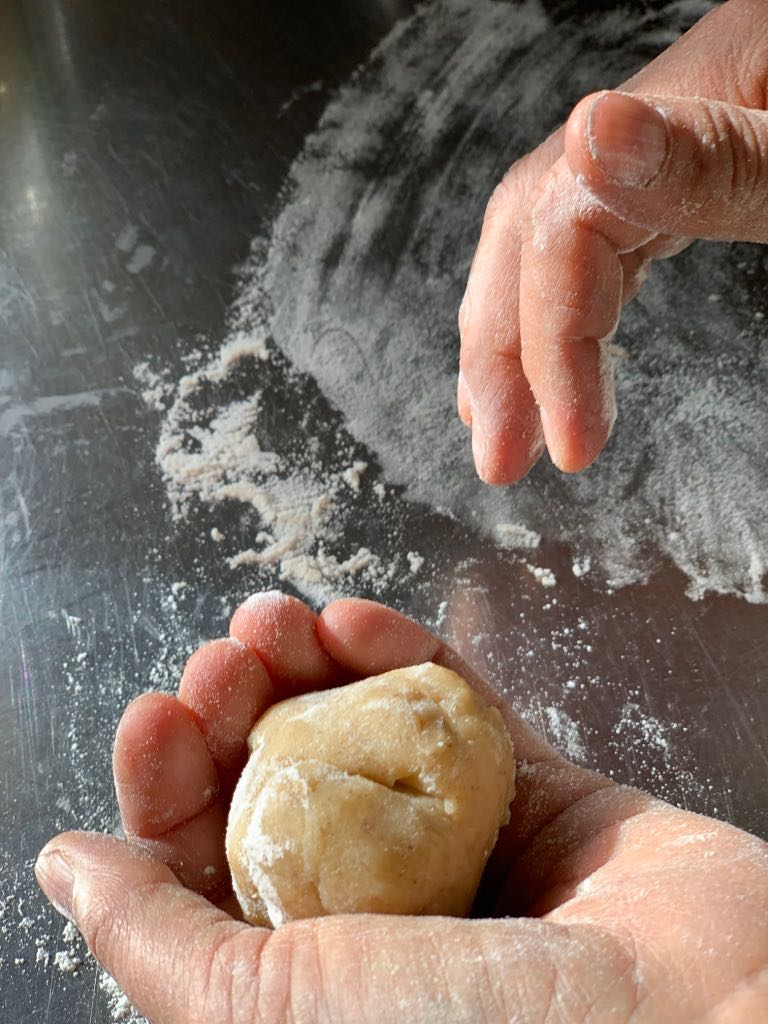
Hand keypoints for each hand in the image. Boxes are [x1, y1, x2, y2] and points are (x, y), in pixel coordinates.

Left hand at [36, 593, 766, 1022]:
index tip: (159, 711)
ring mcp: (453, 843)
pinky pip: (451, 704)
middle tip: (225, 657)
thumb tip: (69, 870)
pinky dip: (402, 651)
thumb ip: (165, 944)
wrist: (705, 1015)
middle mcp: (374, 910)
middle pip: (278, 782)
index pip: (205, 862)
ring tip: (277, 620)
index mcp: (303, 976)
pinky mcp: (528, 786)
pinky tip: (357, 619)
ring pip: (359, 730)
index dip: (168, 780)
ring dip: (309, 663)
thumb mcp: (280, 1011)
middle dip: (239, 704)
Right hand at [459, 0, 767, 482]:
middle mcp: (679, 105)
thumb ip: (719, 158)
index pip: (569, 216)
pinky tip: (564, 351)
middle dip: (503, 349)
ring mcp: (689, 129)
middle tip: (498, 455)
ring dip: (516, 336)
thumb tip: (593, 135)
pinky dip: (570, 306)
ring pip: (555, 231)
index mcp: (709, 87)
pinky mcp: (708, 161)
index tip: (569, 450)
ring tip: (504, 423)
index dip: (551, 339)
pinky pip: (609, 233)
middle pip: (534, 221)